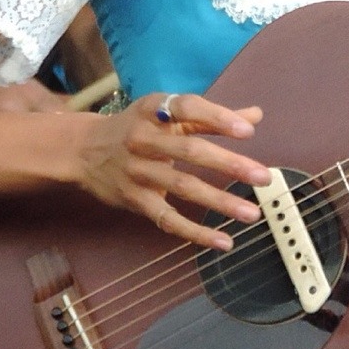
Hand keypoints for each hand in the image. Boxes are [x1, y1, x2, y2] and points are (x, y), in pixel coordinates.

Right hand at [77, 92, 271, 251]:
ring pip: (183, 186)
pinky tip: (224, 241)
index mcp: (154, 110)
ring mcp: (138, 171)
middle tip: (263, 176)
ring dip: (219, 202)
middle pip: (189, 150)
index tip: (248, 131)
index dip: (217, 117)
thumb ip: (211, 116)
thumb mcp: (168, 115)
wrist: (85, 150)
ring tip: (251, 213)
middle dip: (228, 163)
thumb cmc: (137, 127)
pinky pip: (167, 219)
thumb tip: (256, 116)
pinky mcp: (136, 200)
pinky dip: (196, 232)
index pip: (188, 108)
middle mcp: (144, 138)